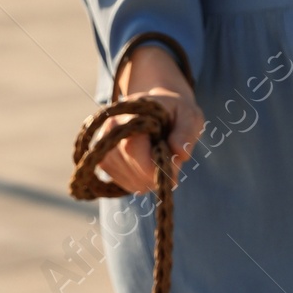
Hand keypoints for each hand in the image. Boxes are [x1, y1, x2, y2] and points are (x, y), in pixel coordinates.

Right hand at [99, 44, 204, 194]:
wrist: (158, 109)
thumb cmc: (175, 112)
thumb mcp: (189, 115)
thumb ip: (186, 132)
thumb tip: (180, 153)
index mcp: (130, 112)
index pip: (133, 148)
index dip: (154, 166)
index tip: (174, 172)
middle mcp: (110, 128)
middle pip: (130, 166)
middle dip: (156, 174)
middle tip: (172, 164)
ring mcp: (103, 146)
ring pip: (128, 179)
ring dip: (150, 179)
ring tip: (160, 161)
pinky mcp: (104, 161)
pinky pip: (125, 183)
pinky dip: (142, 182)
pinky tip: (150, 168)